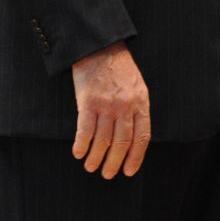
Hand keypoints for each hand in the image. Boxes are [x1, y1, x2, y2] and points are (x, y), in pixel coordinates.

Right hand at [72, 42, 150, 177]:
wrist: (99, 46)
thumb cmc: (118, 67)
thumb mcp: (137, 86)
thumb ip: (137, 109)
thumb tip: (133, 137)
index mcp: (140, 102)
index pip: (141, 137)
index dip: (135, 157)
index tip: (128, 171)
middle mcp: (125, 106)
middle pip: (121, 142)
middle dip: (114, 162)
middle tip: (107, 174)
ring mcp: (106, 104)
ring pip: (102, 140)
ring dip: (96, 157)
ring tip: (90, 166)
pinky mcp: (88, 102)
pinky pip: (85, 130)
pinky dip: (81, 145)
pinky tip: (78, 153)